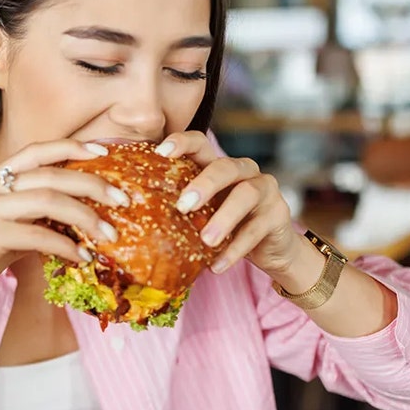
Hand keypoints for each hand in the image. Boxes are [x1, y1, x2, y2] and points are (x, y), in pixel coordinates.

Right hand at [0, 139, 131, 316]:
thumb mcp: (5, 229)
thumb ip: (34, 219)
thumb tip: (75, 224)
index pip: (38, 150)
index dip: (73, 147)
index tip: (106, 151)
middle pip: (52, 174)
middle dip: (94, 184)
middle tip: (123, 199)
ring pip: (49, 200)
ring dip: (87, 217)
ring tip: (110, 235)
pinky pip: (38, 235)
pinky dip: (66, 246)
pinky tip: (82, 257)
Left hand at [155, 131, 302, 275]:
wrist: (272, 249)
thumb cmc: (227, 226)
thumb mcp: (203, 213)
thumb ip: (180, 207)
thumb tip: (130, 214)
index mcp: (219, 165)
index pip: (201, 143)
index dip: (182, 143)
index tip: (160, 152)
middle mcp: (245, 171)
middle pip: (225, 167)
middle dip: (204, 184)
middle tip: (183, 206)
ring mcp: (265, 190)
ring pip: (246, 195)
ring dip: (223, 219)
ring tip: (205, 241)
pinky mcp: (279, 215)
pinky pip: (256, 230)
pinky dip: (235, 250)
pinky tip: (217, 266)